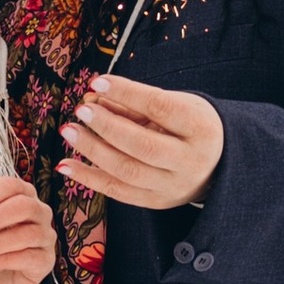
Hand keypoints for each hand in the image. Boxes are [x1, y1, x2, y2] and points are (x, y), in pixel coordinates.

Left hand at [58, 74, 224, 212]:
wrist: (217, 164)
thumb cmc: (188, 125)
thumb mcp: (174, 104)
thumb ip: (135, 102)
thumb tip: (92, 96)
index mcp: (200, 128)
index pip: (160, 108)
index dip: (127, 94)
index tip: (97, 82)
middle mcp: (190, 161)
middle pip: (143, 146)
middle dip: (107, 127)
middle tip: (81, 110)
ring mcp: (172, 186)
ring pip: (127, 171)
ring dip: (92, 151)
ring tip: (70, 130)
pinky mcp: (156, 201)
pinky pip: (117, 192)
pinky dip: (88, 178)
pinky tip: (65, 164)